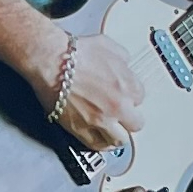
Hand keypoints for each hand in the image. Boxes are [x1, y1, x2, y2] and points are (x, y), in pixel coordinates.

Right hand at [46, 34, 145, 150]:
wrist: (51, 61)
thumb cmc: (74, 52)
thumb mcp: (109, 46)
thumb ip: (122, 60)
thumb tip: (124, 66)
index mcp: (128, 86)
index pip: (141, 98)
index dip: (130, 97)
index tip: (124, 97)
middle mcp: (117, 106)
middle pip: (136, 123)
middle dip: (129, 118)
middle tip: (122, 115)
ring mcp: (100, 120)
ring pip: (120, 140)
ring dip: (118, 135)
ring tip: (114, 131)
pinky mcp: (81, 129)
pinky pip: (98, 145)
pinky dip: (102, 144)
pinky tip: (102, 140)